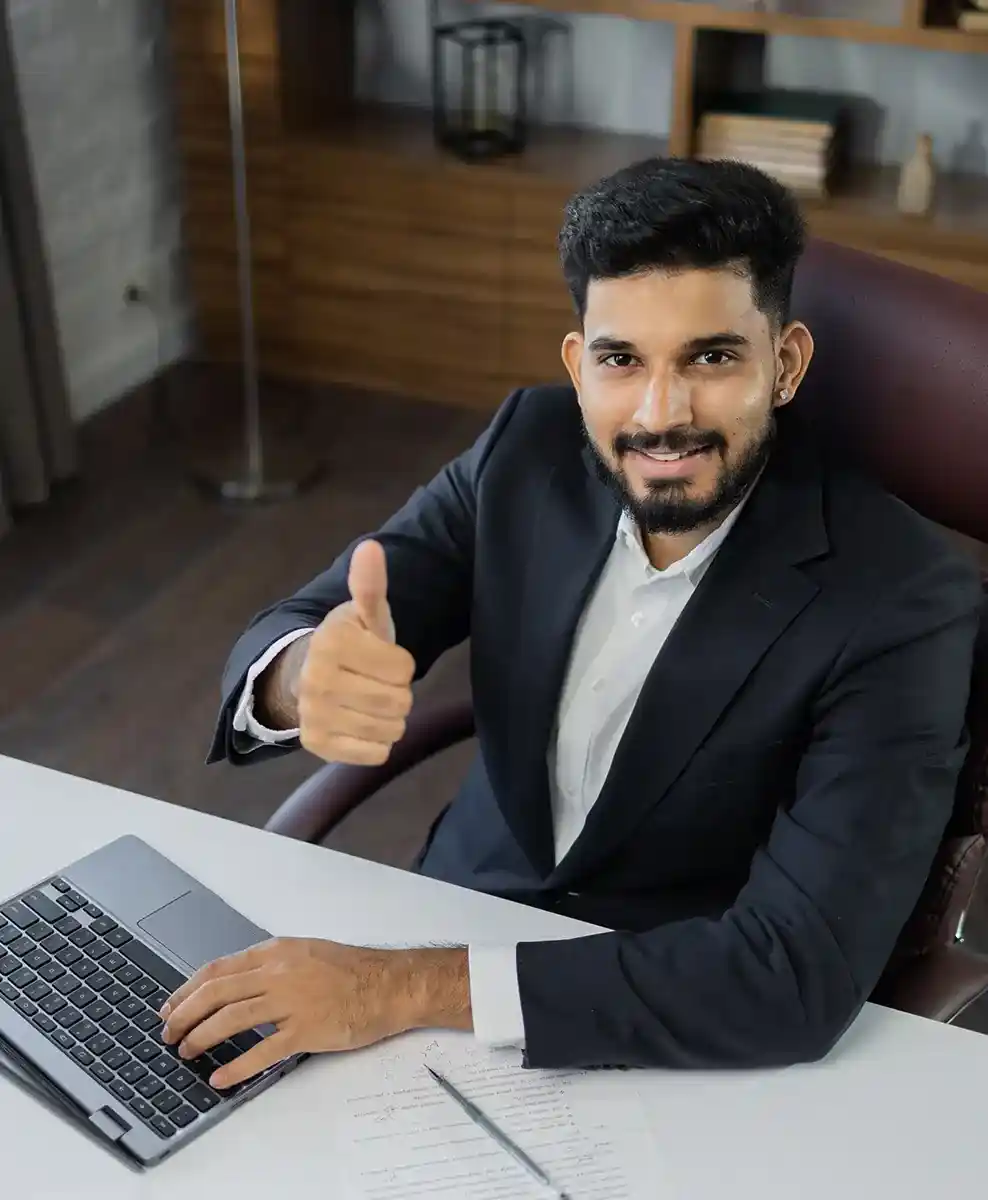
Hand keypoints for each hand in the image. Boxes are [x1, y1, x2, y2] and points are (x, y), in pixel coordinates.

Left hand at [158, 938, 470, 1089]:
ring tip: (186, 1051)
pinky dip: (237, 1065)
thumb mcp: (305, 952)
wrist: (389, 984)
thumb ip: (270, 965)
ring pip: (232, 1018)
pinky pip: (263, 1050)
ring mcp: (292, 1001)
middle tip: (169, 1032)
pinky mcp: (306, 1030)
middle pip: (217, 992)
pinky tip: (220, 1076)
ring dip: (202, 1036)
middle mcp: (279, 972)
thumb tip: (235, 983)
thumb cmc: (352, 970)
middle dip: (185, 1014)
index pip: (219, 968)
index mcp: (276, 952)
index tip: (170, 1005)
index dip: (187, 989)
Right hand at [297, 539, 415, 764]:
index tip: (382, 659)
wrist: (306, 677)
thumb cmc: (350, 644)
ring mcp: (314, 714)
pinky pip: (375, 753)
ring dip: (391, 718)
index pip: (404, 668)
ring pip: (390, 729)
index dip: (401, 665)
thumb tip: (371, 548)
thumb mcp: (364, 615)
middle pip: (398, 701)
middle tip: (379, 682)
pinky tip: (362, 723)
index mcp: (332, 642)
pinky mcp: (317, 744)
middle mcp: (317, 679)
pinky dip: (378, 742)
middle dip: (398, 693)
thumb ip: (370, 586)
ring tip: (371, 702)